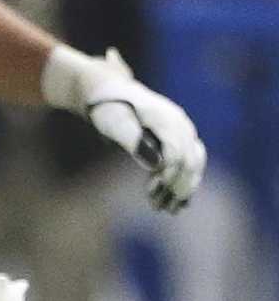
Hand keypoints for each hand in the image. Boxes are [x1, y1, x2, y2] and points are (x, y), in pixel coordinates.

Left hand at [45, 47, 205, 211]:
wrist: (107, 91)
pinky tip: (176, 199)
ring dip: (183, 187)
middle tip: (159, 208)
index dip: (167, 177)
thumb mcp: (113, 123)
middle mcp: (181, 123)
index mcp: (166, 119)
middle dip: (177, 187)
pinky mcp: (179, 136)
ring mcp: (182, 129)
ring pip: (194, 162)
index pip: (177, 154)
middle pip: (191, 160)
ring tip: (168, 209)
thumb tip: (157, 165)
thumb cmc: (106, 107)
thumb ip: (133, 141)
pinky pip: (191, 159)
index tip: (150, 195)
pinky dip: (185, 180)